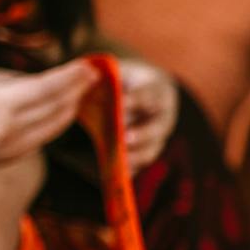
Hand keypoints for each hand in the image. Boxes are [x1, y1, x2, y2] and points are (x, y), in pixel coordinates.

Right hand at [0, 63, 98, 174]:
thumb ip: (12, 79)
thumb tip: (44, 80)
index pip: (50, 88)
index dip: (73, 76)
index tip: (90, 65)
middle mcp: (12, 130)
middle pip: (60, 107)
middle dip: (79, 90)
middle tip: (93, 74)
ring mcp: (15, 148)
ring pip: (57, 125)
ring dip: (72, 106)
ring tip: (82, 89)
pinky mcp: (13, 159)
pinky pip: (44, 136)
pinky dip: (56, 121)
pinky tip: (60, 108)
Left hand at [117, 59, 179, 173]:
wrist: (145, 91)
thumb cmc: (127, 81)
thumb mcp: (121, 73)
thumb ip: (108, 77)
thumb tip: (87, 78)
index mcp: (157, 91)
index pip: (150, 95)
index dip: (136, 100)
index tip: (121, 103)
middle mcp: (163, 116)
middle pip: (156, 127)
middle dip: (141, 134)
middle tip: (125, 139)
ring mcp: (158, 136)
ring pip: (151, 148)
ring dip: (137, 156)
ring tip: (120, 163)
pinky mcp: (149, 151)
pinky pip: (142, 164)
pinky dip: (132, 170)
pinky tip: (119, 175)